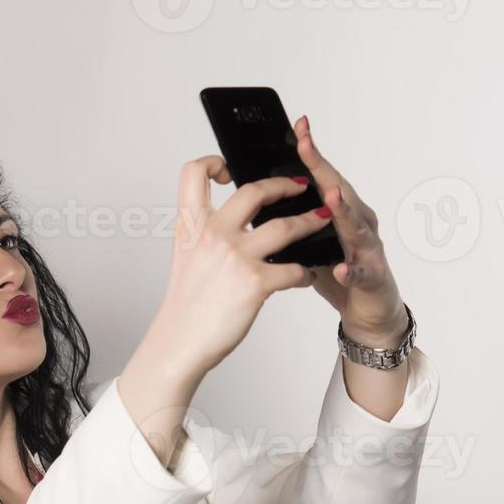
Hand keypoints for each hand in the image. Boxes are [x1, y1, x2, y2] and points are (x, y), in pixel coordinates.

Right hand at [153, 156, 334, 373]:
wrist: (181, 341)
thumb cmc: (186, 304)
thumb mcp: (186, 256)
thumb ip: (204, 232)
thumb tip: (232, 217)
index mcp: (191, 226)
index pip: (193, 173)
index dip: (212, 162)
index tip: (229, 169)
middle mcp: (212, 234)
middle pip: (255, 190)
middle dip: (285, 185)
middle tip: (300, 186)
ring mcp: (235, 257)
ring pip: (287, 226)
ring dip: (311, 221)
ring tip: (322, 220)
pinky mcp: (255, 283)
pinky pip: (294, 269)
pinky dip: (304, 272)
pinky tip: (305, 276)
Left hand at [294, 115, 408, 346]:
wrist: (367, 310)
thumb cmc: (336, 271)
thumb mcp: (309, 241)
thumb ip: (291, 221)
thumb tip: (256, 201)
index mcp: (338, 211)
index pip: (321, 177)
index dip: (310, 153)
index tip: (297, 126)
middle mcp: (357, 222)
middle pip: (339, 191)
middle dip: (323, 169)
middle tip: (307, 146)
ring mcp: (367, 249)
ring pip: (356, 227)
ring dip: (344, 211)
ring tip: (331, 198)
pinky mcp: (372, 277)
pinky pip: (360, 274)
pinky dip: (351, 271)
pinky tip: (341, 269)